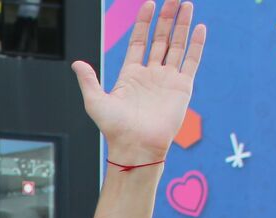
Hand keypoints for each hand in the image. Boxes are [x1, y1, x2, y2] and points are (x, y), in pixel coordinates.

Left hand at [72, 1, 205, 165]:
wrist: (136, 146)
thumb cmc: (114, 128)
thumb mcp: (95, 102)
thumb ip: (88, 81)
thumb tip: (76, 64)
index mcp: (130, 75)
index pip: (139, 41)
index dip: (143, 23)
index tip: (148, 4)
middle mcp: (150, 74)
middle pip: (160, 39)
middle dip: (166, 18)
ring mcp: (167, 79)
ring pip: (177, 45)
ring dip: (182, 25)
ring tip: (186, 4)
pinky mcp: (182, 87)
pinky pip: (191, 60)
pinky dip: (196, 44)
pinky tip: (199, 27)